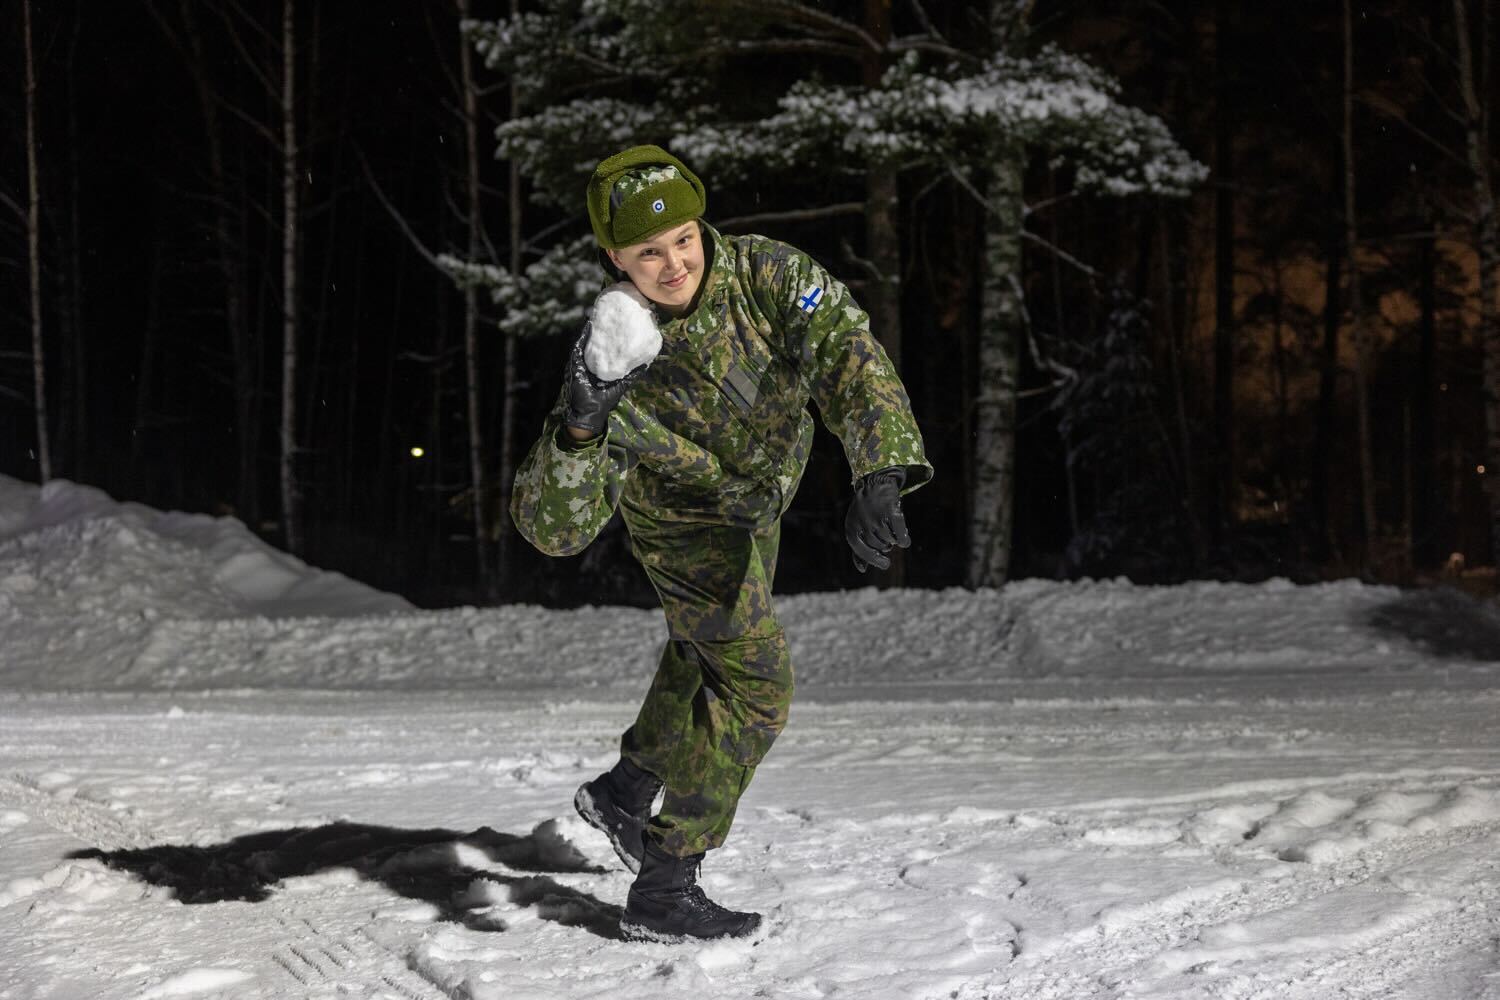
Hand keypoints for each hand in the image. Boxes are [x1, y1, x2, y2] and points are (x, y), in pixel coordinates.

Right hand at [563, 323, 643, 437]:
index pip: (604, 348)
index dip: (609, 337)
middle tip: (606, 316)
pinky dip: (582, 338)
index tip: (617, 324)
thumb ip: (632, 374)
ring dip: (590, 330)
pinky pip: (578, 348)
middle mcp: (590, 362)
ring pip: (585, 342)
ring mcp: (581, 362)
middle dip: (598, 330)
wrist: (589, 411)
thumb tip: (646, 363)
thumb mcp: (621, 384)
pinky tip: (587, 327)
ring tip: (596, 316)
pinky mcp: (575, 364)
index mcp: (600, 366)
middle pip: (594, 342)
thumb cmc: (604, 400)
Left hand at [845, 467, 909, 571]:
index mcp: (851, 529)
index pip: (862, 552)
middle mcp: (863, 525)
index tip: (886, 564)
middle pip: (879, 547)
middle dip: (885, 544)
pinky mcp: (891, 513)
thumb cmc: (865, 510)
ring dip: (893, 538)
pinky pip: (901, 535)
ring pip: (890, 541)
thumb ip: (858, 548)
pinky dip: (904, 539)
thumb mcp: (856, 527)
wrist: (874, 484)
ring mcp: (877, 519)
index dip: (875, 560)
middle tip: (885, 534)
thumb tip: (862, 569)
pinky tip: (905, 539)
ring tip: (890, 527)